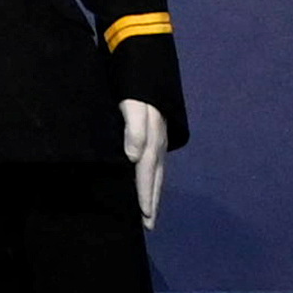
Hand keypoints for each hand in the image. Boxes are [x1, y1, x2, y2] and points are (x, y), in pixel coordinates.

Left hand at [124, 95, 169, 231]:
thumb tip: (133, 157)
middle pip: (155, 179)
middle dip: (152, 202)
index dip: (144, 195)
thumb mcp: (134, 105)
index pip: (146, 174)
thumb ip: (134, 129)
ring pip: (156, 173)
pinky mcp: (155, 135)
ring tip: (149, 213)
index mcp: (151, 140)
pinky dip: (151, 180)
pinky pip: (154, 165)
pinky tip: (147, 185)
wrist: (145, 65)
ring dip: (153, 194)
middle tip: (149, 226)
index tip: (144, 217)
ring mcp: (158, 140)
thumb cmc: (135, 87)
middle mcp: (157, 144)